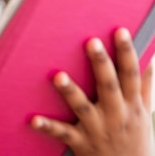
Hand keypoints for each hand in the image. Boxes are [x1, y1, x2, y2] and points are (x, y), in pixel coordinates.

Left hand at [31, 27, 152, 155]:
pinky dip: (48, 127)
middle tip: (91, 42)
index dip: (126, 52)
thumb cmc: (137, 140)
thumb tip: (151, 59)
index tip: (119, 31)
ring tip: (58, 75)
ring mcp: (98, 129)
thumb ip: (145, 86)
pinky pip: (63, 134)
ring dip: (70, 92)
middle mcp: (116, 115)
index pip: (131, 74)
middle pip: (109, 86)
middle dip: (101, 64)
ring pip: (83, 108)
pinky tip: (33, 119)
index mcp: (132, 105)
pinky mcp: (82, 143)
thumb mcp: (146, 113)